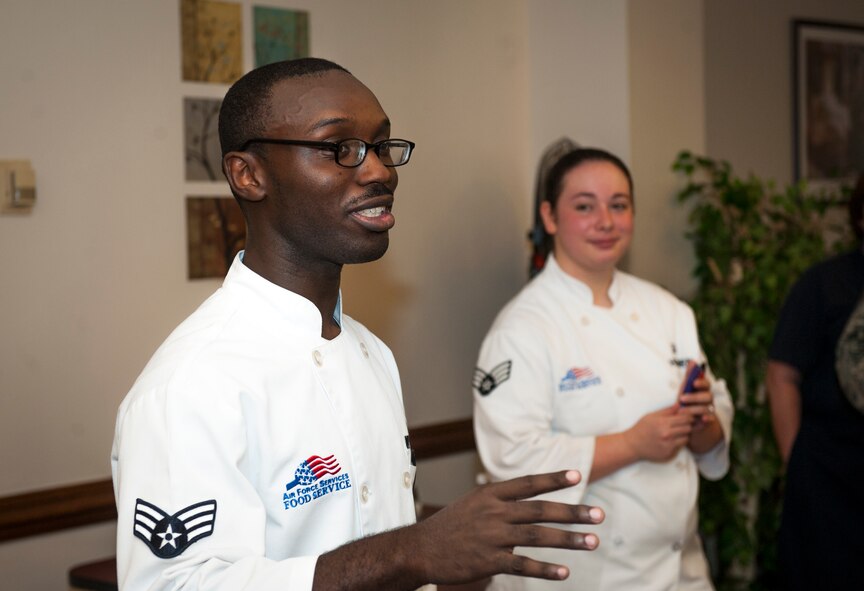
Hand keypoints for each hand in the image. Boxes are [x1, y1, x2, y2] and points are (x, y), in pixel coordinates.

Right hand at [413, 470, 603, 583]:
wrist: (420, 549)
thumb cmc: (450, 526)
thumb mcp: (473, 503)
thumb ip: (501, 501)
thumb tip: (530, 499)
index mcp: (489, 494)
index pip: (528, 483)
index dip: (553, 479)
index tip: (577, 477)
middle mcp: (493, 512)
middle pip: (540, 509)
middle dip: (573, 512)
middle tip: (599, 515)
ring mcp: (491, 536)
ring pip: (537, 536)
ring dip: (568, 539)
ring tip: (592, 542)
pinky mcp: (489, 561)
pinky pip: (523, 565)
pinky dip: (546, 569)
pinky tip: (565, 572)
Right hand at [625, 405, 692, 461]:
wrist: (633, 445)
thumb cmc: (641, 428)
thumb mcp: (651, 416)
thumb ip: (667, 411)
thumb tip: (679, 405)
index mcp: (663, 423)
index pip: (685, 418)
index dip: (688, 416)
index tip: (687, 416)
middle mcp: (667, 434)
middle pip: (688, 428)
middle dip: (687, 425)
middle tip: (682, 424)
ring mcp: (668, 445)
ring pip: (686, 438)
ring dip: (684, 435)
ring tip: (677, 432)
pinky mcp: (669, 453)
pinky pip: (680, 446)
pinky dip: (678, 443)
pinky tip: (671, 440)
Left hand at [677, 360, 716, 431]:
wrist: (690, 419)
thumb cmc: (687, 400)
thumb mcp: (685, 388)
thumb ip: (689, 376)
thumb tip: (692, 361)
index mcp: (703, 389)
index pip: (706, 384)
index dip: (701, 383)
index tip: (694, 383)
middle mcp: (708, 399)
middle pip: (708, 396)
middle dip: (694, 397)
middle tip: (681, 398)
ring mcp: (710, 409)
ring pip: (706, 408)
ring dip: (693, 409)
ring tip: (681, 411)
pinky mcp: (709, 420)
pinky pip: (710, 419)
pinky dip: (706, 418)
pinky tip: (701, 419)